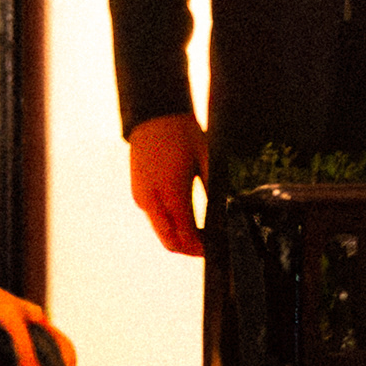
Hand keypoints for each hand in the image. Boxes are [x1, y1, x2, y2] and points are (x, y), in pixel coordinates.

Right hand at [127, 111, 206, 257]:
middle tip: (208, 248)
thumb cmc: (182, 134)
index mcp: (170, 192)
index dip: (201, 247)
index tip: (215, 249)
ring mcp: (142, 198)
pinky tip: (185, 219)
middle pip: (169, 242)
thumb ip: (215, 188)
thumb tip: (227, 212)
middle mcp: (152, 200)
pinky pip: (155, 219)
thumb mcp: (206, 159)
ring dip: (178, 238)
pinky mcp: (138, 194)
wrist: (154, 116)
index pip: (185, 234)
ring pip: (161, 233)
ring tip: (200, 235)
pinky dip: (169, 226)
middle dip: (189, 250)